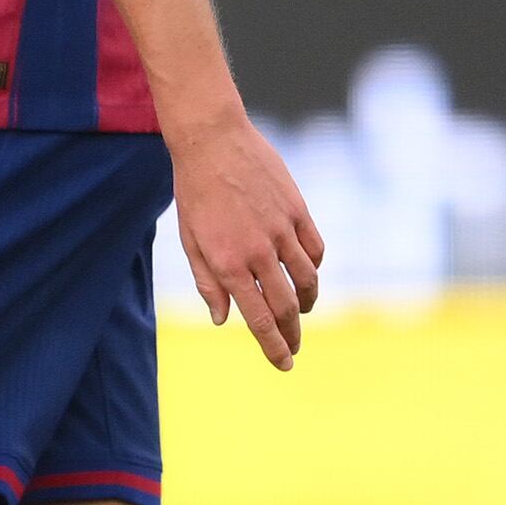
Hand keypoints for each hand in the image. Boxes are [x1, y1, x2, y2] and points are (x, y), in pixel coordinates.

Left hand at [171, 115, 323, 370]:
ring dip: (307, 303)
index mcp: (228, 264)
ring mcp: (281, 229)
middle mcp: (258, 251)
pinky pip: (315, 249)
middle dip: (293, 334)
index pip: (259, 319)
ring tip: (301, 311)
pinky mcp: (297, 209)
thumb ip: (208, 283)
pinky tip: (307, 274)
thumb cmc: (194, 192)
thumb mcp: (189, 241)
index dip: (273, 347)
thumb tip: (223, 320)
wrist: (212, 140)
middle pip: (287, 306)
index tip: (284, 364)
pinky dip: (315, 267)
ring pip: (307, 280)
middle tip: (294, 348)